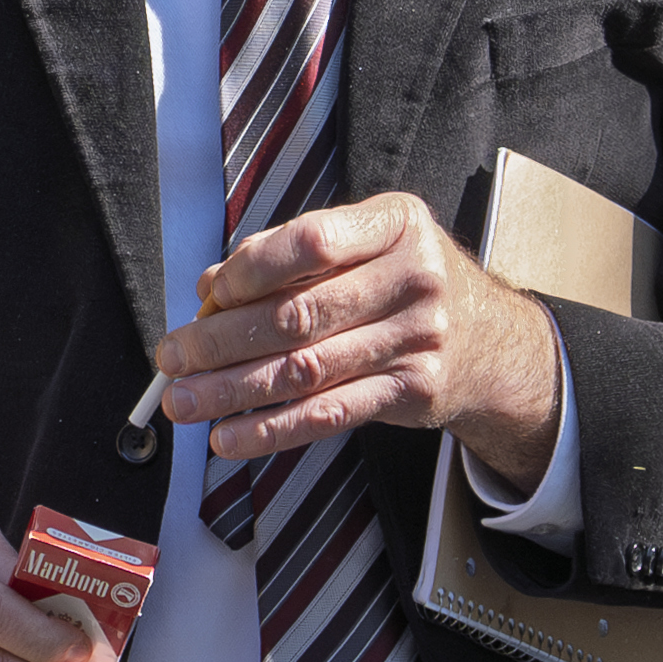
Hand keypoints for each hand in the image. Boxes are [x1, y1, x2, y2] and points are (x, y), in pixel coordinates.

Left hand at [155, 191, 563, 489]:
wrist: (489, 340)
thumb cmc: (404, 281)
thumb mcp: (364, 245)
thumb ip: (289, 257)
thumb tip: (211, 288)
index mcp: (393, 224)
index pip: (312, 242)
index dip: (251, 270)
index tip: (208, 295)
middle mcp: (412, 278)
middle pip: (299, 314)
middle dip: (222, 341)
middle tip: (173, 357)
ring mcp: (416, 338)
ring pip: (305, 370)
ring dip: (233, 391)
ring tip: (185, 401)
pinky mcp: (412, 391)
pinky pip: (330, 414)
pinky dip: (272, 430)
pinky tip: (230, 437)